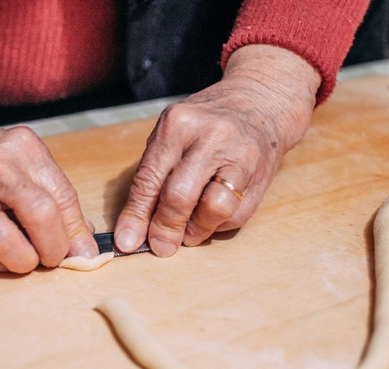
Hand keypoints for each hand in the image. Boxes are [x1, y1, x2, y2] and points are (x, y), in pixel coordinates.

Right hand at [0, 99, 97, 273]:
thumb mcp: (17, 160)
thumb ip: (51, 194)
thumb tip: (82, 244)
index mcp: (20, 146)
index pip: (64, 196)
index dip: (75, 232)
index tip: (78, 251)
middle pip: (41, 216)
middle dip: (54, 249)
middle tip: (50, 258)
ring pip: (6, 242)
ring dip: (23, 262)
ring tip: (23, 261)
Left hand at [114, 44, 321, 255]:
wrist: (260, 102)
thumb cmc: (203, 125)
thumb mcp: (171, 136)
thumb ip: (152, 177)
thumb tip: (133, 230)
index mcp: (178, 124)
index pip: (150, 179)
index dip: (136, 216)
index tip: (127, 241)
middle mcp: (211, 137)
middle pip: (180, 196)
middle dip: (165, 228)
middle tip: (160, 246)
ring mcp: (240, 156)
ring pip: (214, 209)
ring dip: (196, 231)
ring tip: (189, 230)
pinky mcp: (261, 176)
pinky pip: (235, 215)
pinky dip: (217, 225)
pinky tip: (211, 216)